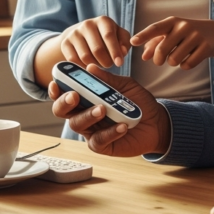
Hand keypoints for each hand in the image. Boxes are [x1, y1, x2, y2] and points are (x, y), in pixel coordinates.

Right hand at [48, 65, 170, 156]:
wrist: (157, 122)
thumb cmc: (138, 102)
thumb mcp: (126, 86)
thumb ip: (108, 79)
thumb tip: (90, 67)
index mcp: (86, 98)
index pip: (65, 93)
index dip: (57, 89)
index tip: (56, 82)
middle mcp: (84, 114)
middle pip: (62, 111)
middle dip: (64, 102)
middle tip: (74, 96)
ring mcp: (92, 131)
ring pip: (78, 124)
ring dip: (88, 115)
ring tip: (103, 109)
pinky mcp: (103, 145)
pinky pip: (98, 140)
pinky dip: (109, 132)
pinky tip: (122, 126)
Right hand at [59, 16, 131, 67]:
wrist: (83, 34)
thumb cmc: (107, 36)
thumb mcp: (119, 36)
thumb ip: (124, 43)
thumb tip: (123, 52)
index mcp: (103, 21)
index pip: (108, 36)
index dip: (114, 51)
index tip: (119, 64)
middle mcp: (87, 24)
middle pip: (97, 49)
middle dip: (106, 61)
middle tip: (109, 64)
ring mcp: (74, 33)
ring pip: (85, 57)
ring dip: (95, 65)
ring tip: (99, 63)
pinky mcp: (65, 43)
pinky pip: (74, 61)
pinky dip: (82, 66)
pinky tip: (88, 64)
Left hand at [131, 17, 213, 69]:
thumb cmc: (187, 34)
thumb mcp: (172, 33)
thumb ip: (155, 43)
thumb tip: (143, 56)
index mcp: (172, 22)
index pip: (155, 28)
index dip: (143, 35)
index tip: (133, 42)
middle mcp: (184, 26)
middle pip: (162, 50)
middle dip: (158, 59)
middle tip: (160, 61)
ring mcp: (196, 36)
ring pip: (174, 60)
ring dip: (173, 62)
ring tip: (179, 56)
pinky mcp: (206, 47)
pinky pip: (187, 64)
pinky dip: (185, 66)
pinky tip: (190, 59)